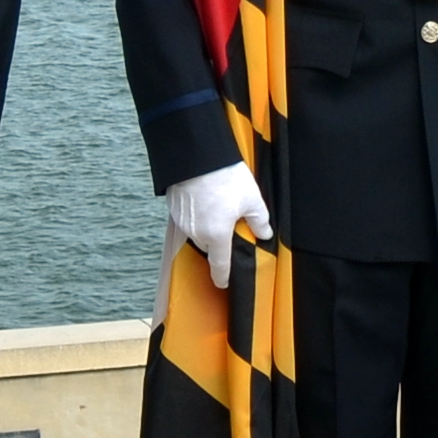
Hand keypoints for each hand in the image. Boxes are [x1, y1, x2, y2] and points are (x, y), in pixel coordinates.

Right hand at [166, 162, 271, 287]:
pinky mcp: (174, 208)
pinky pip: (188, 219)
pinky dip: (197, 214)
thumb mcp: (251, 199)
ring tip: (218, 205)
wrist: (195, 155)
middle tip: (230, 222)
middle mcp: (196, 233)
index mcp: (216, 235)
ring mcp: (182, 221)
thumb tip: (264, 234)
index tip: (224, 283)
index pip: (220, 265)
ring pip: (198, 232)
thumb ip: (259, 220)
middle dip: (219, 239)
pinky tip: (205, 198)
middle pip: (210, 246)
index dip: (223, 277)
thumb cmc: (224, 176)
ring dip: (207, 225)